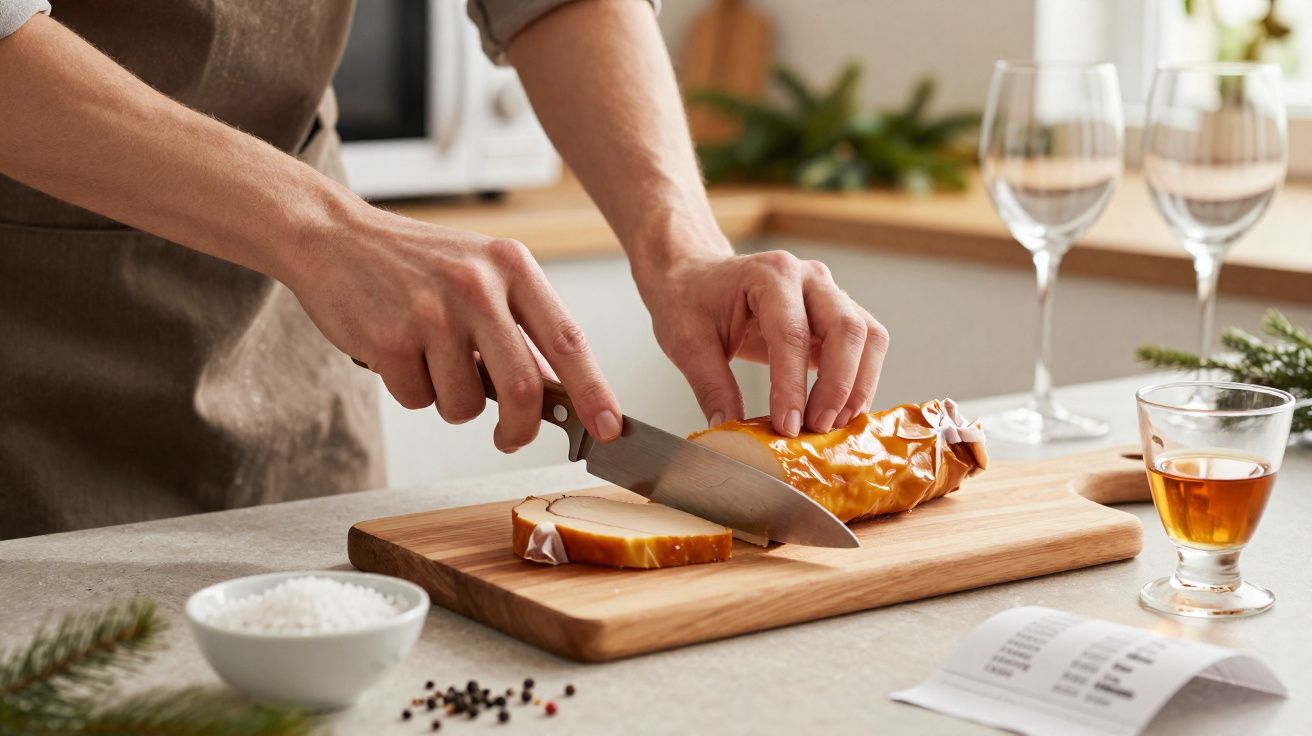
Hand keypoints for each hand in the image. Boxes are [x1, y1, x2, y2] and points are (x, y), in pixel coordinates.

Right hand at [282, 206, 621, 452]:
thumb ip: (520, 327)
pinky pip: (417, 400)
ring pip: (465, 404)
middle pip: (523, 386)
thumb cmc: (415, 264)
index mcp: (511, 267)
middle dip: (520, 428)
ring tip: (430, 362)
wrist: (335, 237)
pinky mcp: (388, 338)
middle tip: (509, 438)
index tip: (609, 427)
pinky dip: (410, 392)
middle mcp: (477, 285)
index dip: (594, 391)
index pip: (569, 339)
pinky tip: (396, 353)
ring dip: (451, 403)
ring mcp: (431, 312)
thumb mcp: (481, 275)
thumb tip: (564, 392)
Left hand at [636, 250, 888, 436]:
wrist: (696, 276)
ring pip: (868, 336)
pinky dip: (860, 380)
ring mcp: (829, 292)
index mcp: (769, 275)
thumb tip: (729, 430)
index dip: (793, 385)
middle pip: (847, 329)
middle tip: (815, 428)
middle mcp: (809, 277)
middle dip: (838, 386)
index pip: (792, 334)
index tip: (788, 426)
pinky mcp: (837, 314)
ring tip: (832, 424)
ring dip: (858, 385)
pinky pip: (866, 345)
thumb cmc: (690, 301)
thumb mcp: (688, 343)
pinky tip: (839, 411)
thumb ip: (711, 386)